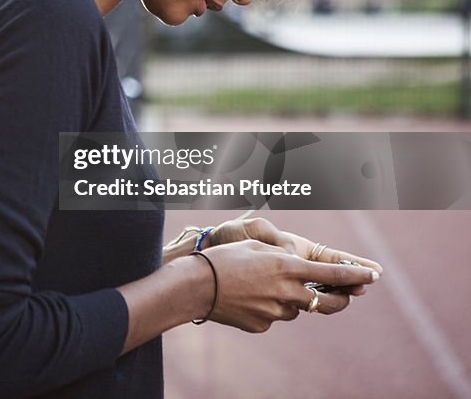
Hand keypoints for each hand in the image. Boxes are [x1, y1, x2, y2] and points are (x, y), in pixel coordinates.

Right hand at [201, 239, 379, 332]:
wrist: (196, 286)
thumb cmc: (223, 258)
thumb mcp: (256, 245)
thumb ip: (283, 256)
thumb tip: (296, 269)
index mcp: (286, 267)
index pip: (332, 273)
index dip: (356, 275)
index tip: (374, 275)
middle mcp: (286, 292)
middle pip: (327, 301)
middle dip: (342, 299)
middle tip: (346, 296)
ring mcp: (275, 312)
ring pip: (296, 309)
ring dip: (293, 301)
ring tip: (264, 287)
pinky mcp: (262, 325)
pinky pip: (273, 316)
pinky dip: (268, 307)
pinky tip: (248, 297)